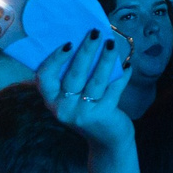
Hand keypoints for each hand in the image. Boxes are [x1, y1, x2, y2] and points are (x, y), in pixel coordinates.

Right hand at [35, 32, 134, 151]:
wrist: (107, 140)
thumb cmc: (88, 109)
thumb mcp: (73, 96)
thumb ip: (73, 75)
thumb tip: (86, 41)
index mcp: (51, 99)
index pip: (44, 77)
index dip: (54, 59)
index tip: (67, 43)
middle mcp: (63, 108)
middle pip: (74, 74)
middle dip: (86, 50)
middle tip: (95, 33)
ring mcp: (82, 113)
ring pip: (96, 80)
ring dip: (106, 59)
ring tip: (112, 43)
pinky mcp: (102, 115)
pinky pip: (113, 89)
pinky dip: (121, 77)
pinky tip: (128, 66)